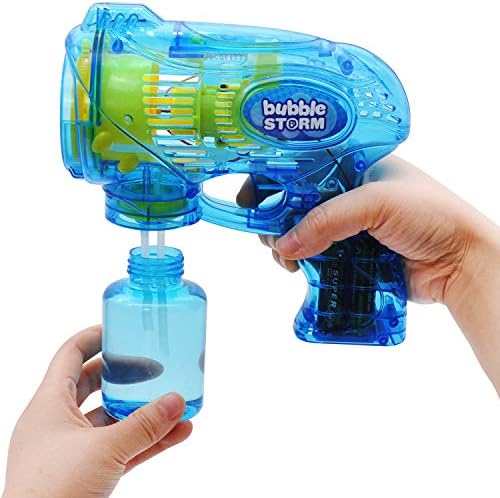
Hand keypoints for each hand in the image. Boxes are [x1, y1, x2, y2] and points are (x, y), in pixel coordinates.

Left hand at [2, 326, 191, 497]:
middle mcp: (59, 422)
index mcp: (50, 404)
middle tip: (156, 365)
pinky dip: (148, 440)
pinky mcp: (87, 472)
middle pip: (95, 383)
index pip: (71, 355)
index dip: (95, 337)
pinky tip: (178, 434)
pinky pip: (123, 447)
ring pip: (113, 419)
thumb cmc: (53, 492)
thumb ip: (145, 424)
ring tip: (176, 401)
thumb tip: (179, 401)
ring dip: (145, 411)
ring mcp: (73, 449)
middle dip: (127, 374)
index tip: (123, 330)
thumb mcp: (104, 450)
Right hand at [238, 156, 499, 391]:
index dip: (273, 180)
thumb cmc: (432, 215)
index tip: (252, 200)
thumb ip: (326, 220)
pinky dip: (302, 263)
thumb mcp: (376, 203)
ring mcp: (348, 226)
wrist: (461, 262)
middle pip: (295, 203)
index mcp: (353, 166)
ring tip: (286, 260)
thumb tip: (283, 245)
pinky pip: (316, 256)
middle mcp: (347, 194)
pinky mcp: (351, 254)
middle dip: (276, 220)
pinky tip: (298, 269)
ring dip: (286, 246)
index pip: (301, 166)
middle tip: (269, 237)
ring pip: (302, 233)